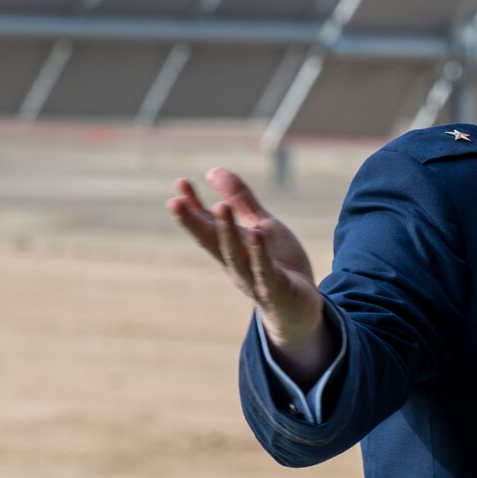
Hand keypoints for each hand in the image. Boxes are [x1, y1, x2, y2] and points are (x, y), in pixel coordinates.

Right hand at [168, 168, 333, 379]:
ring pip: (235, 255)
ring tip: (220, 206)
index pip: (205, 225)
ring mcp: (252, 278)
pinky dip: (258, 254)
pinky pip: (264, 271)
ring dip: (226, 232)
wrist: (301, 307)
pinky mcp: (274, 289)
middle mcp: (234, 263)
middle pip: (210, 242)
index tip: (180, 183)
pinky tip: (255, 234)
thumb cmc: (278, 264)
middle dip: (192, 223)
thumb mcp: (259, 225)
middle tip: (175, 202)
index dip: (192, 206)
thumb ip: (240, 200)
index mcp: (229, 247)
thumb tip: (212, 171)